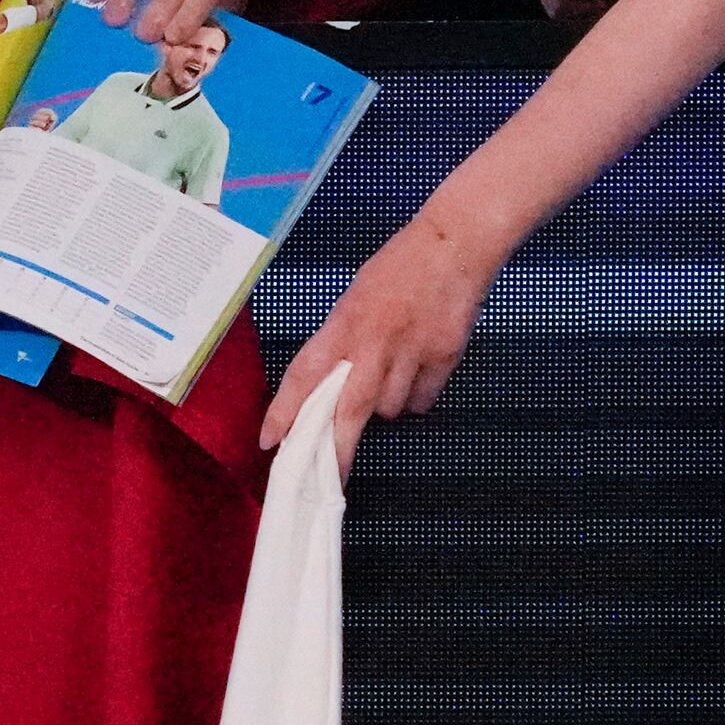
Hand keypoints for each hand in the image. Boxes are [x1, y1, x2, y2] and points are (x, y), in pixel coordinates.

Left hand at [266, 207, 496, 457]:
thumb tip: (328, 385)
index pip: (304, 375)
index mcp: (343, 324)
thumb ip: (341, 343)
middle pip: (348, 410)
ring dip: (385, 407)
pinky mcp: (443, 359)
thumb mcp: (354, 301)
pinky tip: (421, 368)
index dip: (284, 412)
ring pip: (389, 410)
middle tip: (326, 479)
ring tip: (394, 370)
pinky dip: (418, 396)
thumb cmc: (400, 268)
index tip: (271, 442)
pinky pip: (422, 400)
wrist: (453, 245)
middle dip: (335, 451)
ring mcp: (410, 353)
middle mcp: (373, 343)